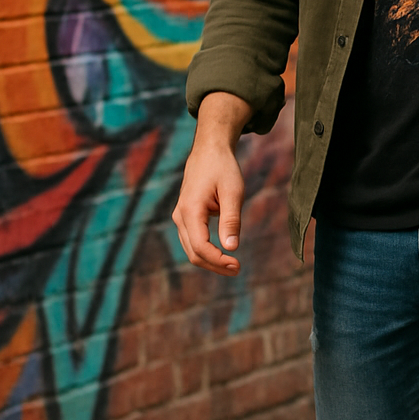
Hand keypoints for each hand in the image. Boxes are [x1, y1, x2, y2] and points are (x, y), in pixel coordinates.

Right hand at [172, 93, 251, 274]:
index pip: (201, 247)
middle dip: (215, 265)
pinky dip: (206, 251)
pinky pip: (192, 241)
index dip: (218, 260)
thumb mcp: (233, 192)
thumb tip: (231, 247)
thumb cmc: (223, 168)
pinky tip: (223, 253)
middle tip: (238, 269)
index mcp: (190, 210)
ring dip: (211, 261)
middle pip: (194, 253)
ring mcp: (180, 217)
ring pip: (191, 249)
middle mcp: (180, 216)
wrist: (209, 150)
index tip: (237, 264)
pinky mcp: (185, 217)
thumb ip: (231, 220)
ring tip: (233, 265)